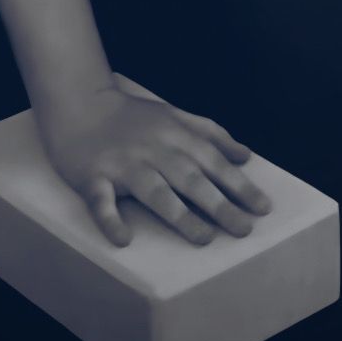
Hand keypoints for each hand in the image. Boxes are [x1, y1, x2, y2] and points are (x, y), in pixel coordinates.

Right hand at [38, 73, 271, 248]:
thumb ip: (211, 134)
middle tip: (243, 229)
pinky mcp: (93, 176)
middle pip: (190, 179)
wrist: (79, 102)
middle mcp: (152, 150)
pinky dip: (111, 220)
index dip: (239, 185)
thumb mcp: (175, 115)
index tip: (262, 207)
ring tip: (203, 238)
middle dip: (219, 204)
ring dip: (179, 215)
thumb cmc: (131, 116)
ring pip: (154, 191)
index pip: (213, 162)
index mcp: (174, 136)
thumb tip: (245, 155)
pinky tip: (123, 238)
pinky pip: (102, 201)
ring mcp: (122, 164)